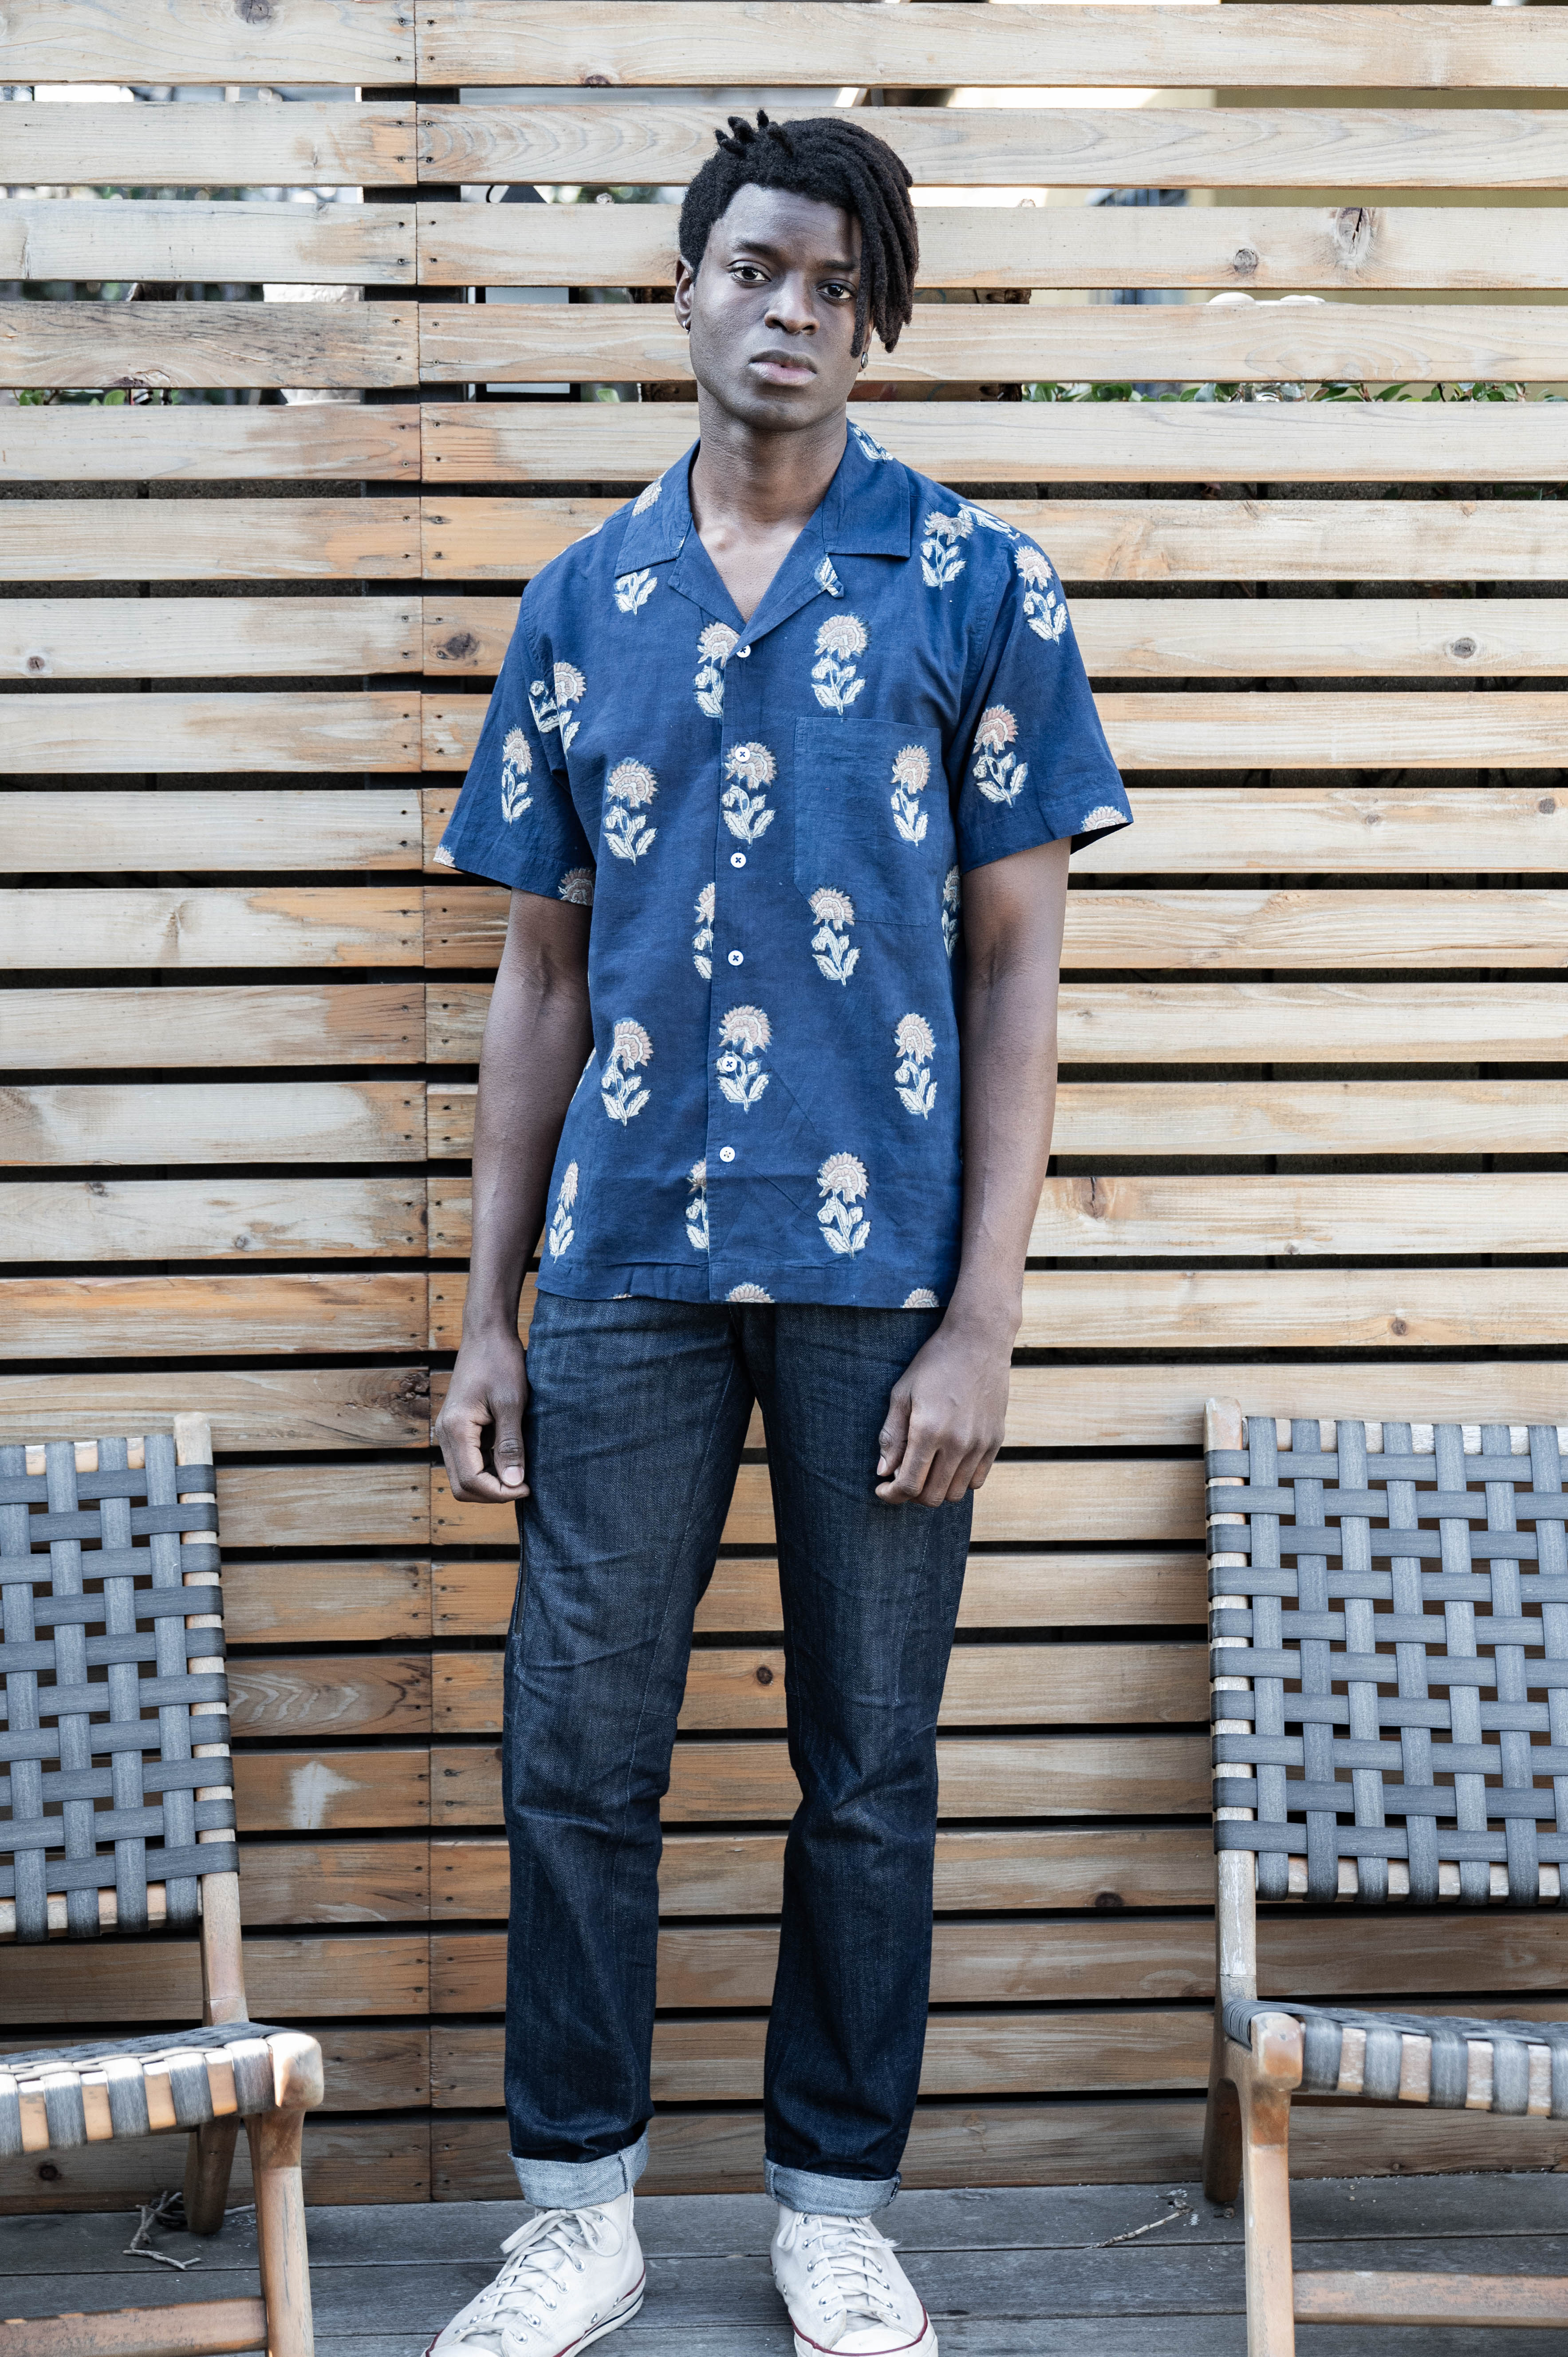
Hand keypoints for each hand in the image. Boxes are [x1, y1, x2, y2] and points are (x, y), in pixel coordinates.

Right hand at [436, 1328, 529, 1502]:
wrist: (487, 1334)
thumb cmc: (501, 1362)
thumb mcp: (512, 1403)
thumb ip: (510, 1445)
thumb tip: (514, 1483)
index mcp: (456, 1428)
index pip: (471, 1481)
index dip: (500, 1493)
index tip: (527, 1487)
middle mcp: (445, 1434)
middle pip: (462, 1486)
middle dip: (493, 1493)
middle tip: (524, 1485)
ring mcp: (450, 1432)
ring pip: (464, 1477)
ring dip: (491, 1483)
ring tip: (520, 1472)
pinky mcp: (459, 1429)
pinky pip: (469, 1461)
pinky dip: (488, 1468)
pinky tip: (511, 1459)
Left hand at [875, 1315, 1011, 1507]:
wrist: (978, 1341)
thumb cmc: (934, 1364)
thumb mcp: (902, 1394)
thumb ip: (891, 1436)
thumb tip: (883, 1472)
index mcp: (928, 1430)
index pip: (909, 1484)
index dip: (891, 1495)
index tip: (882, 1489)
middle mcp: (957, 1442)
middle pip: (932, 1496)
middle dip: (911, 1495)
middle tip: (901, 1479)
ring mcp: (980, 1444)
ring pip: (956, 1493)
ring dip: (935, 1490)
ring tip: (924, 1471)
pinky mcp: (996, 1440)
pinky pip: (977, 1480)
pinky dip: (959, 1481)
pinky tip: (947, 1463)